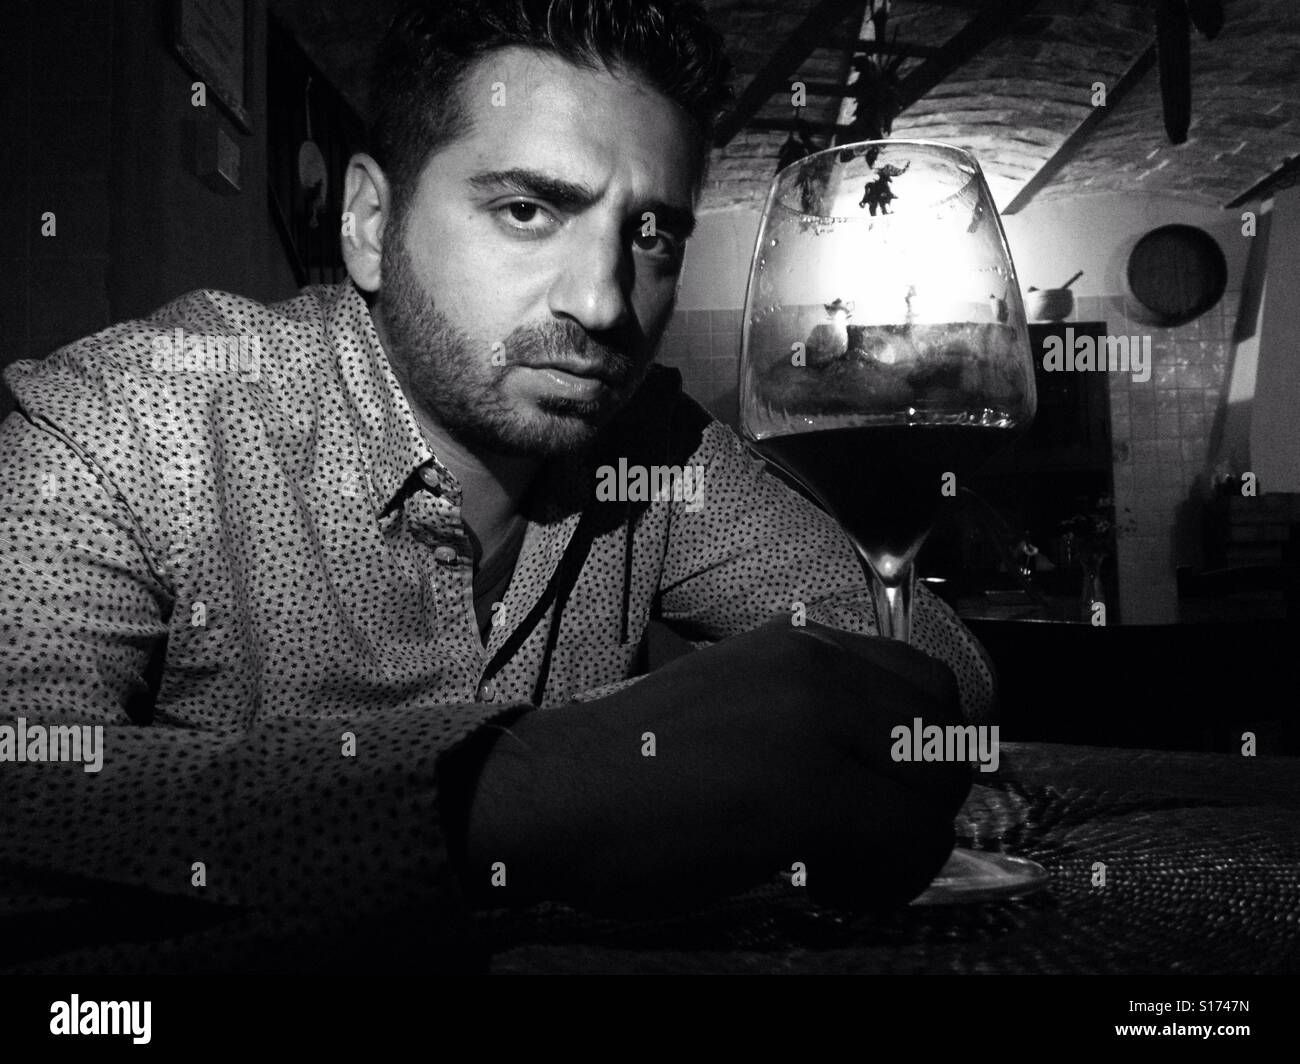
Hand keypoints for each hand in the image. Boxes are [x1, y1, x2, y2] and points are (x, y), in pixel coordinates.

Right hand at [452, 618, 969, 913]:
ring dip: (906, 843)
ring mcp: (813, 725)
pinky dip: (884, 880)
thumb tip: (884, 766)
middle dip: (929, 795)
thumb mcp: (733, 703)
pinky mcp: (806, 793)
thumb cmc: (628, 765)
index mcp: (798, 646)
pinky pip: (904, 843)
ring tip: (846, 868)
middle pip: (945, 730)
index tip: (892, 793)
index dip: (926, 748)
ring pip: (932, 791)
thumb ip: (809, 714)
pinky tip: (825, 886)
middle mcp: (816, 669)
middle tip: (879, 836)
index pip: (924, 683)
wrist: (551, 793)